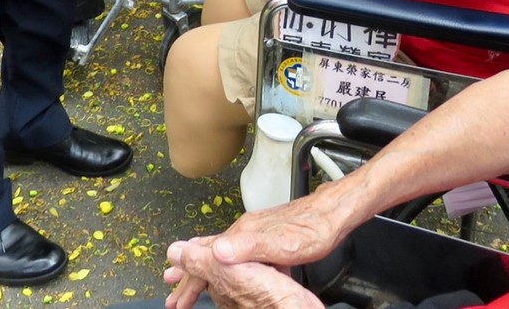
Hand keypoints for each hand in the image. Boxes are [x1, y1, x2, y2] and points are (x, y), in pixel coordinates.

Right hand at [164, 238, 322, 308]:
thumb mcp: (283, 244)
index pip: (206, 259)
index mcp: (243, 235)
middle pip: (208, 256)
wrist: (334, 211)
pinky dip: (224, 267)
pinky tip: (228, 272)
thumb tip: (217, 250)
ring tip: (189, 283)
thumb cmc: (314, 229)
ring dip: (204, 272)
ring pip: (220, 255)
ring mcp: (253, 232)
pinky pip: (235, 255)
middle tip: (174, 297)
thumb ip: (250, 247)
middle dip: (189, 277)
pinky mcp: (265, 236)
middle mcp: (244, 231)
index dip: (190, 279)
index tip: (175, 297)